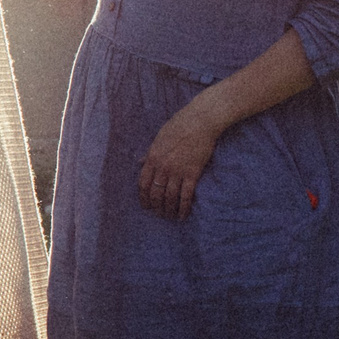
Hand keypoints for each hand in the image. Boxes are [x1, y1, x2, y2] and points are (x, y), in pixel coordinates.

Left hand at [138, 103, 222, 219]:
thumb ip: (149, 153)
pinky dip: (183, 208)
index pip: (143, 184)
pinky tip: (182, 216)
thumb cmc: (179, 126)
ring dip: (168, 210)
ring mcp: (177, 171)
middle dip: (155, 207)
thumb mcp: (158, 138)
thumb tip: (139, 162)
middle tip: (158, 214)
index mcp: (152, 158)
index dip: (143, 198)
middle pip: (155, 193)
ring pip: (169, 197)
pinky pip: (186, 196)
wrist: (199, 121)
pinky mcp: (192, 173)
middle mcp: (162, 167)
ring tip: (169, 217)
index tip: (145, 206)